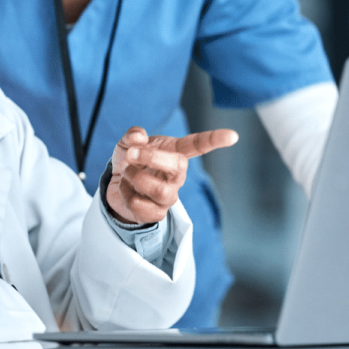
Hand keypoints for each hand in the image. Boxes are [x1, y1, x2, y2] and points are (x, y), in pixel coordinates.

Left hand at [105, 126, 237, 224]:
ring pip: (161, 191)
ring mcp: (169, 195)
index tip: (232, 135)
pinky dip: (127, 195)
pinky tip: (124, 187)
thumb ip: (133, 136)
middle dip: (153, 158)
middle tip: (131, 154)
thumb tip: (138, 137)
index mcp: (175, 152)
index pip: (199, 145)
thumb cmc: (130, 160)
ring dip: (138, 179)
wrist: (116, 185)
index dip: (215, 140)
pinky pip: (144, 208)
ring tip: (125, 170)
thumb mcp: (128, 143)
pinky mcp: (157, 213)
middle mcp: (177, 175)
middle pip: (179, 167)